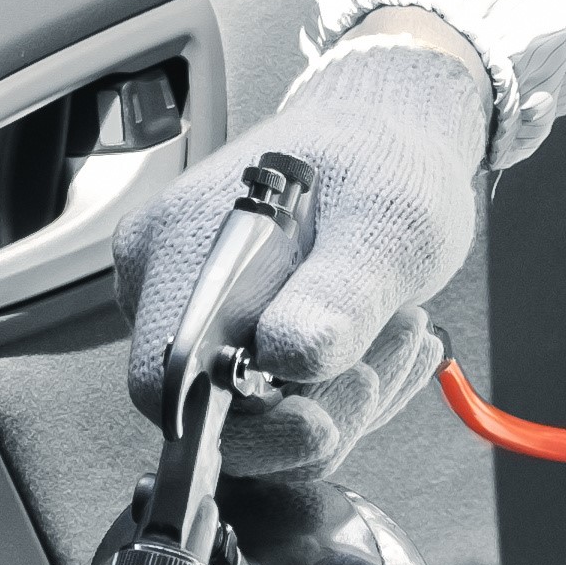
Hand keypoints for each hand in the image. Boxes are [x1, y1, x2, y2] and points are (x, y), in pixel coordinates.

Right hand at [122, 32, 492, 471]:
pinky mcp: (227, 336)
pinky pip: (273, 403)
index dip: (244, 422)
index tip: (322, 420)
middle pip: (217, 416)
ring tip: (400, 332)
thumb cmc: (378, 161)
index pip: (167, 385)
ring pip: (254, 418)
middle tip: (390, 355)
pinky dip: (335, 390)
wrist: (385, 142)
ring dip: (339, 398)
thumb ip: (342, 291)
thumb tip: (291, 355)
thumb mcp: (391, 222)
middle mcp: (164, 283)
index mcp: (181, 249)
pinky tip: (381, 344)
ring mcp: (192, 312)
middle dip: (318, 408)